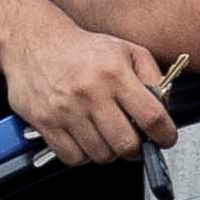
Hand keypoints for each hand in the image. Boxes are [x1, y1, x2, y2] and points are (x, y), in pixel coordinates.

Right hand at [5, 14, 176, 168]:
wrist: (33, 41)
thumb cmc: (82, 49)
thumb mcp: (126, 50)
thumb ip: (151, 77)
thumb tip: (164, 108)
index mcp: (115, 73)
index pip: (152, 117)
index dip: (165, 136)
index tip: (165, 139)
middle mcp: (91, 92)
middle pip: (127, 144)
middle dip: (136, 149)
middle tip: (133, 142)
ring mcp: (66, 110)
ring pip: (101, 155)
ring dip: (108, 152)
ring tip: (105, 136)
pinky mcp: (46, 123)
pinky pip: (73, 157)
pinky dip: (83, 155)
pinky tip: (84, 139)